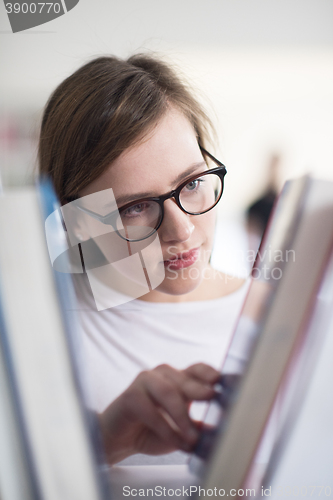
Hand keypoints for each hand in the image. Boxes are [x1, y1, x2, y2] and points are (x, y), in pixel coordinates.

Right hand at [97, 363, 219, 463]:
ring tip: (193, 438)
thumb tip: (223, 431)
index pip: (197, 369)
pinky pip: (150, 410)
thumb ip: (198, 427)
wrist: (121, 439)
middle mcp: (163, 375)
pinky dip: (165, 428)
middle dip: (199, 389)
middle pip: (184, 379)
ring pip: (168, 392)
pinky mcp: (130, 395)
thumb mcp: (181, 430)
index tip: (221, 380)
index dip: (209, 372)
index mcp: (178, 379)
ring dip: (182, 417)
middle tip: (212, 397)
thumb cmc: (152, 430)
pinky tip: (176, 442)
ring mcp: (145, 381)